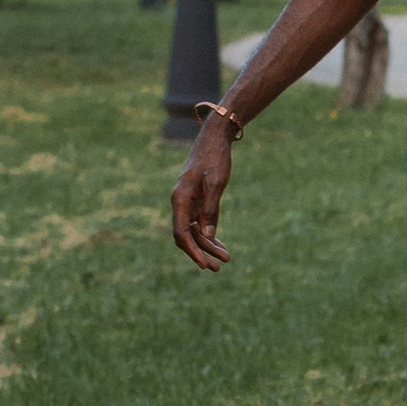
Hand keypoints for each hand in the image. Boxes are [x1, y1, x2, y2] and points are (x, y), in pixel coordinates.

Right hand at [170, 115, 234, 271]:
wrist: (214, 138)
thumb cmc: (214, 158)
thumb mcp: (216, 183)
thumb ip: (210, 209)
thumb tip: (207, 236)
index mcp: (180, 198)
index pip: (182, 232)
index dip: (193, 251)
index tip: (205, 265)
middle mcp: (181, 203)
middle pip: (187, 236)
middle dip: (201, 252)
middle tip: (219, 268)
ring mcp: (188, 202)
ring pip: (195, 232)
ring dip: (208, 246)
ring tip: (226, 259)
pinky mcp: (197, 200)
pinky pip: (200, 223)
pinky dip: (210, 235)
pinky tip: (220, 246)